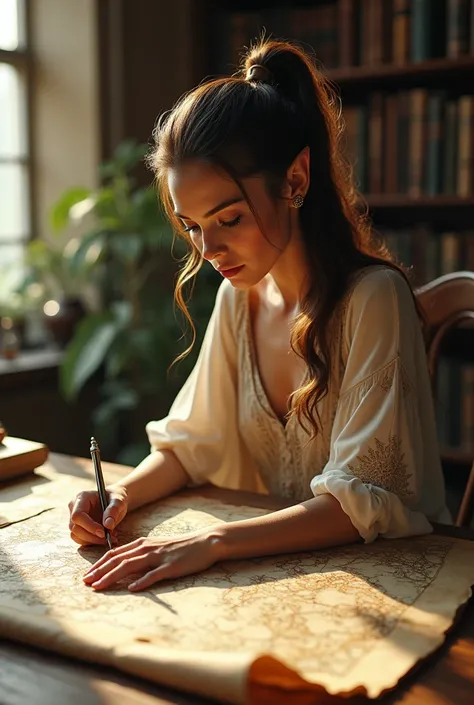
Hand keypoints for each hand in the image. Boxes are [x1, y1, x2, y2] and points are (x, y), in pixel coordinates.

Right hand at [68, 484, 127, 545]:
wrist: (114, 501)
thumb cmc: (115, 498)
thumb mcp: (119, 500)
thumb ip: (114, 510)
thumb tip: (108, 525)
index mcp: (82, 497)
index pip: (78, 515)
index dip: (89, 526)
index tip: (103, 532)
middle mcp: (74, 508)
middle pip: (75, 527)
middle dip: (92, 536)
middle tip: (109, 537)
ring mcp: (74, 519)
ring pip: (76, 536)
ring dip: (93, 541)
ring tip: (110, 537)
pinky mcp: (78, 527)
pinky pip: (80, 539)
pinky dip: (93, 542)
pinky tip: (106, 538)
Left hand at [82, 530, 222, 591]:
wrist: (206, 542)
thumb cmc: (182, 547)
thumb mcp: (158, 548)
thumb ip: (141, 556)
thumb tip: (125, 571)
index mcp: (143, 544)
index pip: (115, 553)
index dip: (99, 564)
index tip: (86, 576)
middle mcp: (147, 548)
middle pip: (118, 559)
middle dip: (99, 571)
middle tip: (85, 583)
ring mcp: (159, 557)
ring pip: (130, 566)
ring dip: (111, 576)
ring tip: (98, 587)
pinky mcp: (171, 566)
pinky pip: (154, 575)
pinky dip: (141, 581)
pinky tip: (131, 589)